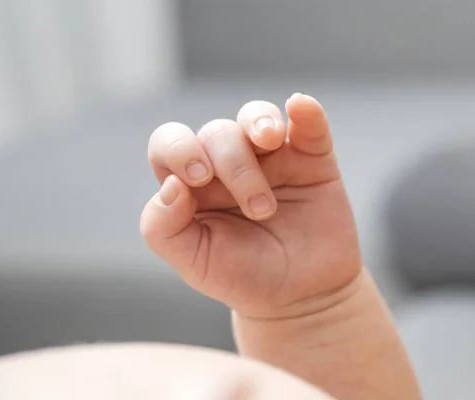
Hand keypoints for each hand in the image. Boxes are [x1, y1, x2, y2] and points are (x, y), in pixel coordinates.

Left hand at [140, 94, 361, 317]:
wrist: (302, 295)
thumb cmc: (244, 277)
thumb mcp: (195, 263)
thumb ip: (163, 229)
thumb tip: (168, 185)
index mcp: (193, 185)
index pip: (171, 144)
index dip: (179, 148)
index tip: (198, 179)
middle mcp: (228, 164)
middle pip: (217, 132)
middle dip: (234, 165)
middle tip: (257, 210)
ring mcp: (272, 158)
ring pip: (256, 116)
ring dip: (260, 123)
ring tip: (271, 143)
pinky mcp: (311, 159)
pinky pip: (309, 124)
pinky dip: (306, 111)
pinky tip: (300, 107)